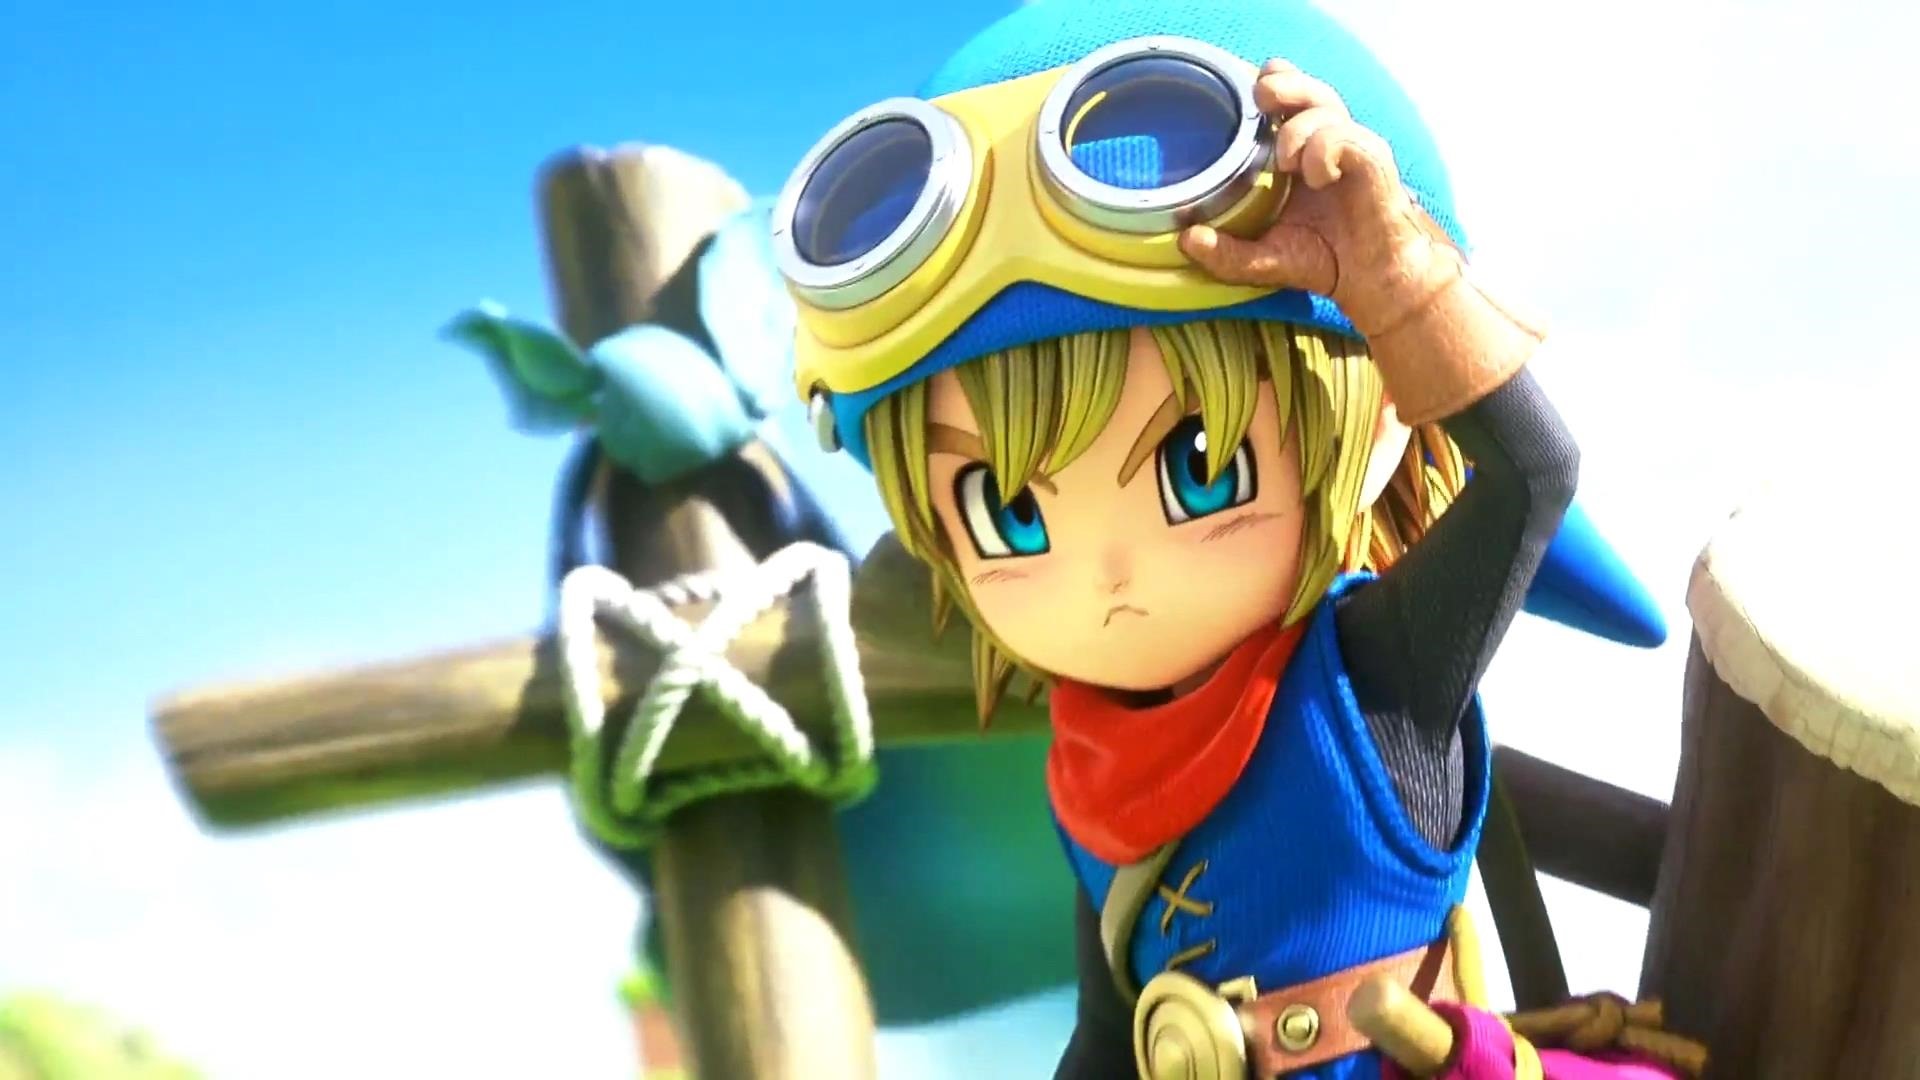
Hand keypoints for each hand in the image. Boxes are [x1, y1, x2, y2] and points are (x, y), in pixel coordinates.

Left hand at [1179, 59, 1462, 337]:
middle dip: (1281, 85)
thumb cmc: (1322, 259)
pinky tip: (1318, 178)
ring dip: (1297, 128)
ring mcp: (1350, 146)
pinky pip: (1344, 136)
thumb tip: (1186, 239)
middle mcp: (1324, 141)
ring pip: (1324, 105)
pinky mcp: (1372, 158)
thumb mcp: (1264, 260)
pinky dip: (1323, 151)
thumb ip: (1227, 254)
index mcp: (1298, 152)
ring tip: (1288, 164)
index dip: (1268, 85)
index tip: (1247, 99)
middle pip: (1305, 87)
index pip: (1284, 98)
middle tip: (1262, 100)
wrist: (1370, 281)